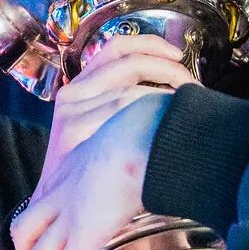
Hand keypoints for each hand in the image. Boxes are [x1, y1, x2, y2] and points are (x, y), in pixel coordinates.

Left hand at [13, 92, 169, 249]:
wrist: (140, 136)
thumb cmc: (145, 129)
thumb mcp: (128, 135)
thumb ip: (133, 148)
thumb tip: (161, 149)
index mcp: (71, 167)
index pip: (44, 201)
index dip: (42, 224)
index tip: (51, 237)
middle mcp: (61, 193)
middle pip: (25, 230)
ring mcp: (69, 216)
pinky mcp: (83, 236)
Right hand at [42, 36, 196, 178]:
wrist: (56, 204)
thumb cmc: (88, 170)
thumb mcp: (100, 129)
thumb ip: (122, 105)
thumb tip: (170, 91)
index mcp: (81, 86)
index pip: (117, 48)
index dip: (150, 45)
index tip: (177, 55)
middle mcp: (73, 94)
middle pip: (129, 63)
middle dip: (168, 69)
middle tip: (191, 84)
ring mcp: (71, 112)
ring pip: (129, 90)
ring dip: (163, 93)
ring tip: (186, 105)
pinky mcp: (72, 131)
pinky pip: (120, 110)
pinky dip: (148, 111)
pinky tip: (165, 121)